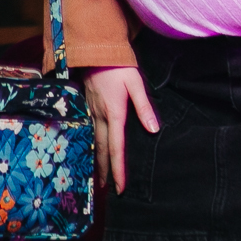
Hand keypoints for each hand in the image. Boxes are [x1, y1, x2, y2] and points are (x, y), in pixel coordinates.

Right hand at [82, 66, 157, 193]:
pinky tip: (92, 150)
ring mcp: (91, 112)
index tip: (121, 188)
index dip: (119, 169)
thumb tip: (153, 130)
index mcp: (114, 113)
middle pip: (101, 150)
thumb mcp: (136, 83)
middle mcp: (100, 116)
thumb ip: (144, 107)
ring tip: (98, 176)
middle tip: (106, 190)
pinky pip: (89, 131)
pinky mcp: (87, 106)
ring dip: (96, 160)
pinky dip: (91, 145)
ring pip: (93, 142)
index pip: (116, 148)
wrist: (94, 50)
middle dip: (104, 171)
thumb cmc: (118, 66)